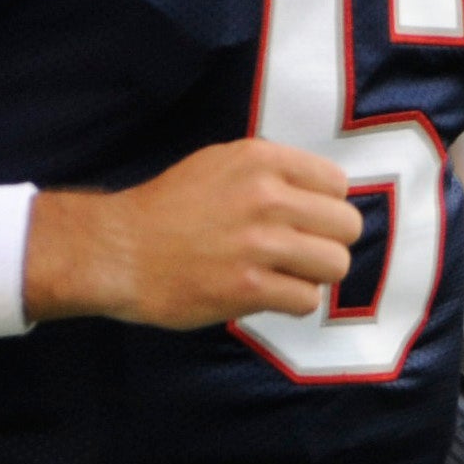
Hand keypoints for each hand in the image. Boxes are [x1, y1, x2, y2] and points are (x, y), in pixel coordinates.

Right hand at [25, 140, 361, 327]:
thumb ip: (273, 172)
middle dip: (328, 243)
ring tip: (285, 275)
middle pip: (347, 226)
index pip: (338, 184)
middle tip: (299, 253)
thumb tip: (326, 195)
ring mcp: (259, 243)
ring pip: (335, 264)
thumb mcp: (221, 163)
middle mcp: (266, 196)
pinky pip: (308, 299)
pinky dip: (294, 302)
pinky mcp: (248, 287)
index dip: (326, 207)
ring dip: (315, 275)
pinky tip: (268, 294)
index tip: (304, 221)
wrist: (117, 251)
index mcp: (262, 160)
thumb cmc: (169, 208)